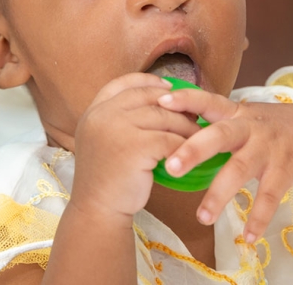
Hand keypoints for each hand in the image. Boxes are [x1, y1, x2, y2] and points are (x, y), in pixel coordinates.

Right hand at [70, 74, 201, 223]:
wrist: (97, 211)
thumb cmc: (107, 177)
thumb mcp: (105, 138)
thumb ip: (121, 117)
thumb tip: (161, 97)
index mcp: (94, 111)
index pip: (123, 83)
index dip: (148, 81)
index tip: (168, 87)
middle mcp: (102, 115)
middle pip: (148, 97)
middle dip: (174, 103)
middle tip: (192, 113)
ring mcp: (117, 128)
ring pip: (164, 116)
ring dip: (185, 125)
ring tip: (198, 134)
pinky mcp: (136, 146)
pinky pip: (170, 139)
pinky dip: (185, 145)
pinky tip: (192, 152)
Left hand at [157, 89, 292, 242]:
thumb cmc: (273, 127)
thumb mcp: (246, 118)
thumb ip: (217, 126)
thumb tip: (174, 136)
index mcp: (235, 113)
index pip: (208, 101)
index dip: (187, 99)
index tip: (161, 102)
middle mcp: (250, 126)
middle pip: (219, 135)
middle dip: (194, 150)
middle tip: (170, 167)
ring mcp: (269, 147)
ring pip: (240, 169)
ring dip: (220, 195)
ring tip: (203, 217)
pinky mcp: (287, 168)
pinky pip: (270, 195)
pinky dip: (259, 217)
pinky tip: (249, 237)